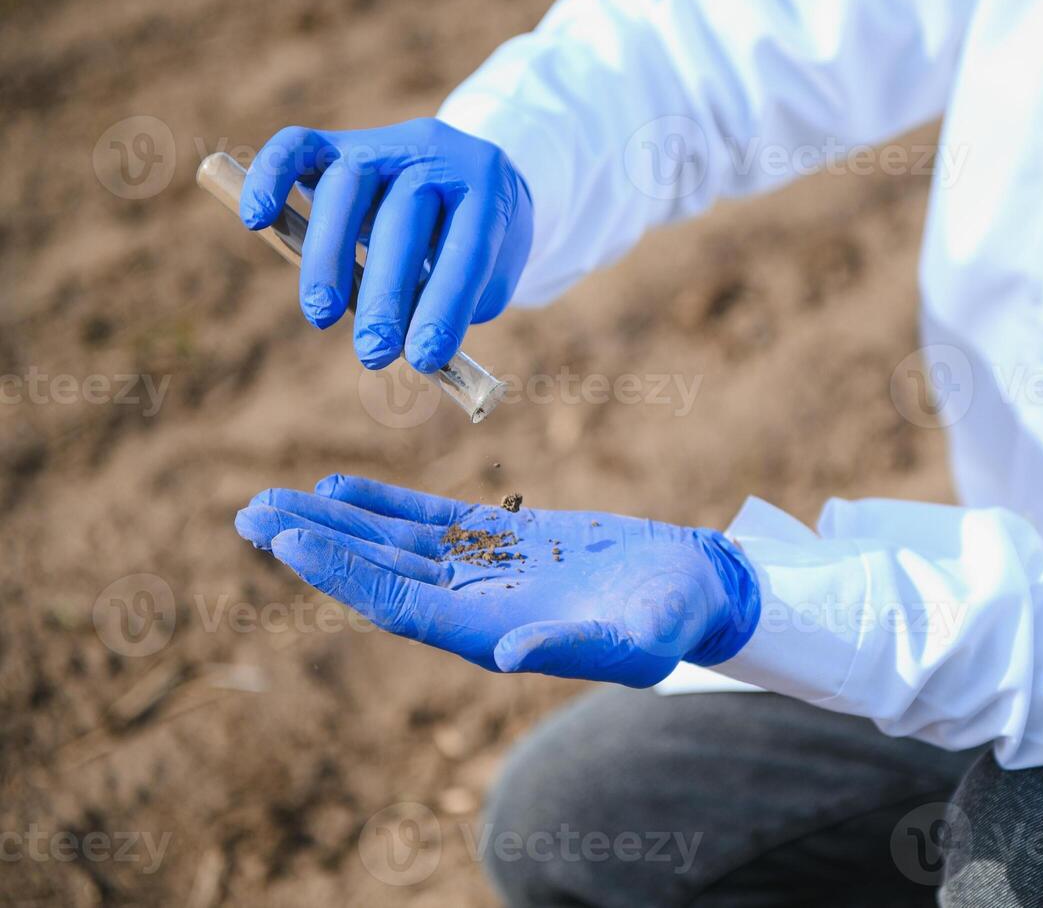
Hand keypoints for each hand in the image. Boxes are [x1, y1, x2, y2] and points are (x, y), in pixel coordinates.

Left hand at [234, 475, 759, 687]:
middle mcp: (473, 603)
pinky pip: (430, 520)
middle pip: (377, 570)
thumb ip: (572, 646)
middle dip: (314, 542)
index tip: (286, 539)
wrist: (695, 589)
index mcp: (492, 630)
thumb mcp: (635, 640)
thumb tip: (505, 654)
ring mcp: (484, 570)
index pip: (397, 601)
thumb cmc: (671, 621)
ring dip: (334, 520)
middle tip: (248, 513)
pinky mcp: (504, 539)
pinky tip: (340, 487)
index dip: (341, 572)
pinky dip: (384, 503)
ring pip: (392, 543)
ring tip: (272, 498)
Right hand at [239, 118, 532, 373]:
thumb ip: (455, 305)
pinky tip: (257, 219)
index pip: (467, 248)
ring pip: (346, 188)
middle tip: (374, 354)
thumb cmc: (477, 241)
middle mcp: (435, 156)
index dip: (445, 306)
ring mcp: (384, 145)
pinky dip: (270, 177)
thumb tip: (405, 345)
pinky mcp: (339, 143)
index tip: (425, 359)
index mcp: (488, 188)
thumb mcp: (489, 274)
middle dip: (386, 295)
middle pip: (403, 217)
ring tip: (323, 316)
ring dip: (329, 257)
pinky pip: (296, 147)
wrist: (470, 174)